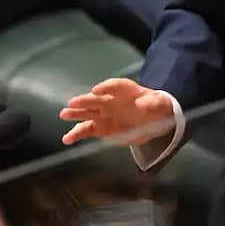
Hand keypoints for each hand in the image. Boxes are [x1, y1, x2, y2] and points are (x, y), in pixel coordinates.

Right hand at [59, 78, 175, 146]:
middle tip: (73, 103)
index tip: (97, 90)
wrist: (152, 119)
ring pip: (87, 113)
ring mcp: (104, 114)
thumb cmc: (156, 106)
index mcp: (126, 90)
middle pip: (96, 99)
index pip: (115, 86)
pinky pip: (86, 130)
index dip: (106, 87)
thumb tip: (143, 104)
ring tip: (64, 115)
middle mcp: (111, 100)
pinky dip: (76, 134)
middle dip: (85, 101)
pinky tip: (67, 139)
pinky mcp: (101, 128)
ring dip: (76, 114)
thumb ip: (153, 103)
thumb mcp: (160, 103)